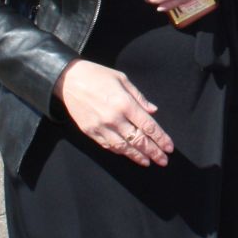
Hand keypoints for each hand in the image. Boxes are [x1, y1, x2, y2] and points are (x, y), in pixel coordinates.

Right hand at [54, 60, 171, 165]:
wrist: (68, 80)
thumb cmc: (98, 76)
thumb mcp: (122, 79)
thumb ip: (139, 98)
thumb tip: (153, 111)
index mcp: (125, 103)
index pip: (148, 126)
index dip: (160, 139)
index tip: (169, 148)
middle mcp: (114, 118)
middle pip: (138, 140)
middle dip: (153, 152)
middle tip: (163, 161)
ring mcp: (101, 127)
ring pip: (124, 147)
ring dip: (138, 156)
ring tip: (148, 162)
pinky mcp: (90, 132)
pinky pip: (108, 146)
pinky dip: (120, 152)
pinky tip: (129, 154)